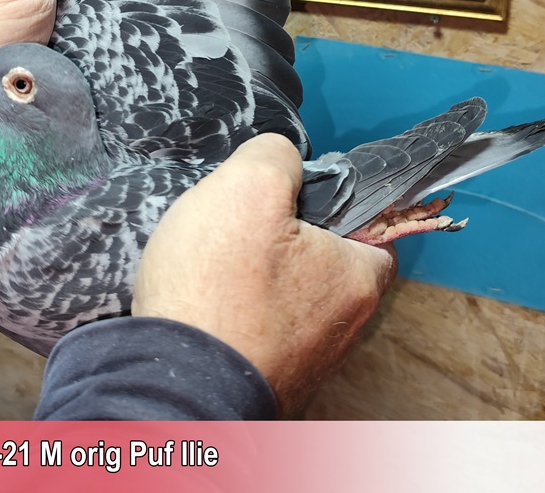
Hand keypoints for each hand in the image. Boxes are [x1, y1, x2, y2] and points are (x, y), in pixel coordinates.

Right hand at [132, 133, 396, 415]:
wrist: (172, 390)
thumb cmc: (218, 288)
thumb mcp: (249, 186)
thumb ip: (276, 155)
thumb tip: (279, 157)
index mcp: (358, 280)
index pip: (372, 226)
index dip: (333, 199)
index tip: (290, 195)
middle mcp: (343, 329)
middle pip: (320, 258)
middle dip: (281, 237)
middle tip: (238, 226)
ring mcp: (303, 363)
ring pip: (285, 295)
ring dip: (252, 276)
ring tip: (210, 264)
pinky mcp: (264, 383)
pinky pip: (255, 329)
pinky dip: (232, 312)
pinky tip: (201, 301)